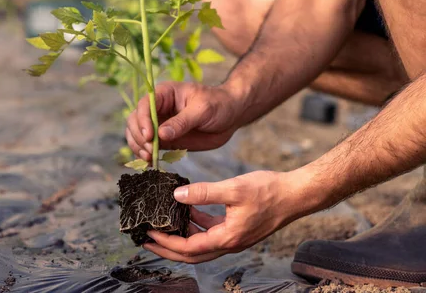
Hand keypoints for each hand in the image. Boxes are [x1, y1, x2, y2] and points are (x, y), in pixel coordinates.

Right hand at [126, 81, 240, 161]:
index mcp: (164, 93)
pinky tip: (150, 163)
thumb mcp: (202, 110)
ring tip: (149, 158)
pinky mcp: (163, 139)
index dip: (143, 120)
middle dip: (138, 136)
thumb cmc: (218, 104)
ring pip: (136, 134)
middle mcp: (157, 108)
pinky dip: (145, 155)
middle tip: (150, 150)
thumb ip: (182, 122)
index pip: (144, 105)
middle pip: (134, 120)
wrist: (230, 115)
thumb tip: (161, 135)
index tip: (150, 136)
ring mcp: (158, 124)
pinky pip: (148, 147)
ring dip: (138, 147)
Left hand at [143, 171, 300, 262]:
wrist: (296, 194)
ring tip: (163, 225)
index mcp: (226, 238)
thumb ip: (204, 193)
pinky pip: (210, 232)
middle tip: (148, 240)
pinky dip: (196, 225)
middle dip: (168, 249)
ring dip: (181, 237)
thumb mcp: (233, 188)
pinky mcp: (237, 229)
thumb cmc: (269, 191)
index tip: (149, 235)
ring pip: (200, 244)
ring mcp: (233, 237)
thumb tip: (176, 195)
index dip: (166, 244)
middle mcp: (229, 243)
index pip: (188, 248)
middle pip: (191, 254)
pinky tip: (187, 210)